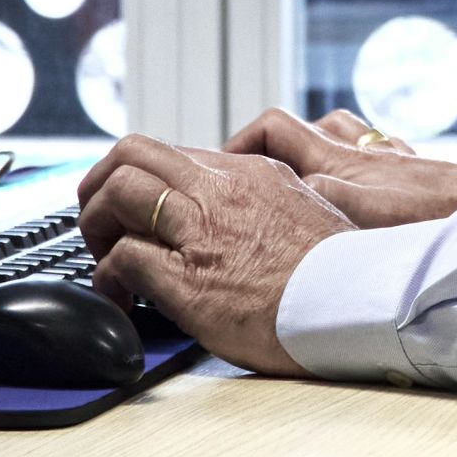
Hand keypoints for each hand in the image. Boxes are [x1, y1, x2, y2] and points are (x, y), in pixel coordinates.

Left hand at [75, 136, 350, 376]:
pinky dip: (107, 278)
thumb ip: (264, 200)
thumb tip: (242, 214)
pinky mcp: (189, 280)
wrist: (361, 304)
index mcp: (249, 173)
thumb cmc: (343, 273)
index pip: (170, 151)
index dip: (137, 175)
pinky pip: (124, 259)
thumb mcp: (305, 209)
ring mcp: (203, 232)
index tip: (132, 204)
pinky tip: (118, 299)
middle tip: (98, 218)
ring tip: (102, 256)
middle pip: (132, 153)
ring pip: (119, 193)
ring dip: (94, 225)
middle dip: (100, 183)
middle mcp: (220, 191)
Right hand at [218, 107, 456, 229]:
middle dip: (266, 148)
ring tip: (291, 182)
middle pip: (299, 128)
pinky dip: (351, 165)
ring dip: (308, 151)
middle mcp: (361, 151)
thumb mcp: (363, 218)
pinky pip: (371, 154)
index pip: (274, 128)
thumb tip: (278, 194)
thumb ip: (318, 201)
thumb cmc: (435, 221)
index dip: (239, 143)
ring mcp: (389, 159)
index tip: (218, 170)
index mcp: (338, 160)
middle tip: (246, 179)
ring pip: (336, 136)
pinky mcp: (415, 173)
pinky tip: (353, 191)